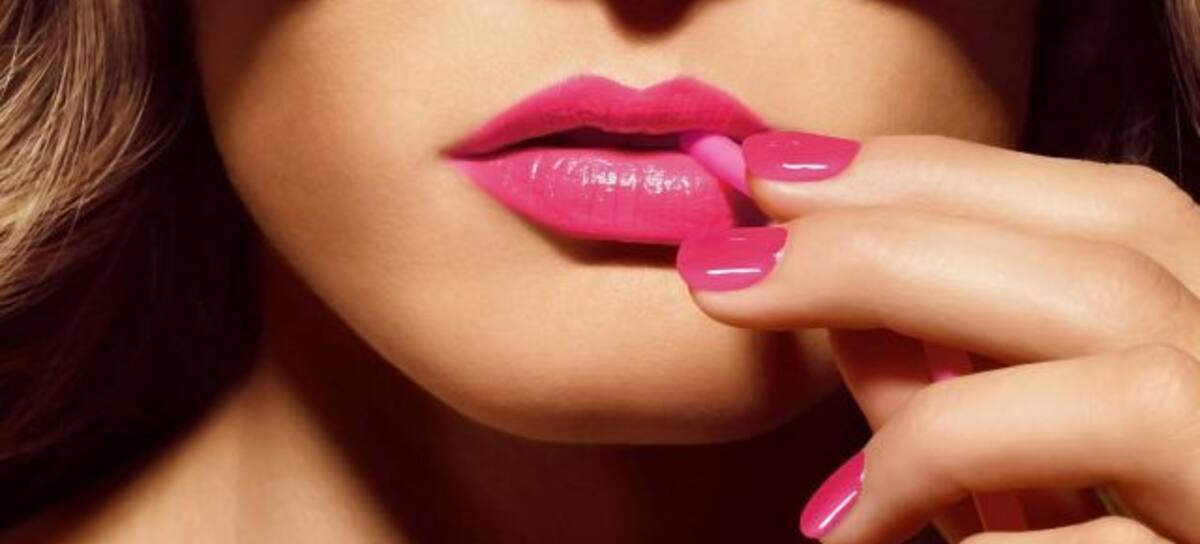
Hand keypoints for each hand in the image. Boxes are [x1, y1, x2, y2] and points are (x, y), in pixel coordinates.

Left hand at [676, 131, 1199, 542]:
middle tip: (726, 270)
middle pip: (1108, 257)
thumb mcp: (1023, 477)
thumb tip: (837, 307)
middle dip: (887, 246)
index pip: (1107, 206)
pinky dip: (976, 528)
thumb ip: (952, 389)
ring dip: (934, 414)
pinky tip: (862, 542)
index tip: (780, 173)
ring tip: (818, 491)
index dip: (937, 173)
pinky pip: (1110, 538)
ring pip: (1128, 372)